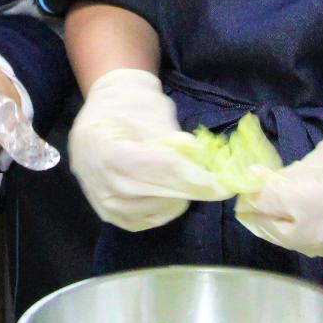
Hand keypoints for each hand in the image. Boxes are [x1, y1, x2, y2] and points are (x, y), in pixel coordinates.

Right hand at [68, 69, 224, 230]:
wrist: (102, 110)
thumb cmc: (129, 102)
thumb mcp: (155, 109)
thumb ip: (175, 138)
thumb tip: (199, 161)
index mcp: (104, 147)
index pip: (158, 169)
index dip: (193, 178)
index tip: (223, 186)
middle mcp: (99, 181)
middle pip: (158, 194)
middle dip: (192, 189)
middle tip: (215, 185)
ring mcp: (103, 201)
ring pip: (156, 210)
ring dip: (179, 197)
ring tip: (184, 178)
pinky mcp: (110, 214)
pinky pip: (147, 220)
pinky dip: (165, 207)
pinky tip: (170, 192)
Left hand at [235, 125, 322, 269]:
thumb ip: (295, 174)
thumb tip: (265, 182)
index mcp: (308, 205)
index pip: (262, 204)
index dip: (252, 193)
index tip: (250, 184)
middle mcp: (319, 238)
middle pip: (275, 232)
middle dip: (265, 215)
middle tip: (265, 198)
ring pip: (302, 244)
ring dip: (293, 227)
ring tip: (302, 205)